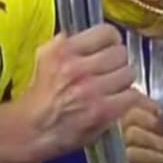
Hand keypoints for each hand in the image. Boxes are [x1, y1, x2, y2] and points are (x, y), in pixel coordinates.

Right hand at [17, 24, 137, 161]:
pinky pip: (130, 96)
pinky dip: (126, 99)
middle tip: (112, 70)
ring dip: (123, 81)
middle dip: (118, 62)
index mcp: (64, 51)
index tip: (110, 47)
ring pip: (128, 74)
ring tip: (114, 87)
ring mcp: (91, 90)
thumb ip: (64, 42)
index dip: (112, 41)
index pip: (107, 32)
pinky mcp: (102, 112)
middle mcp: (78, 68)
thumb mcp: (43, 57)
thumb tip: (86, 36)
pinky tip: (116, 102)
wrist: (32, 130)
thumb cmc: (38, 96)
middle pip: (121, 53)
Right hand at [123, 91, 162, 162]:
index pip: (136, 97)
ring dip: (158, 142)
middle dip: (158, 126)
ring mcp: (120, 145)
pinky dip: (152, 156)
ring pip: (131, 134)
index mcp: (143, 108)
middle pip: (131, 114)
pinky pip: (130, 155)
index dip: (154, 107)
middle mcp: (126, 124)